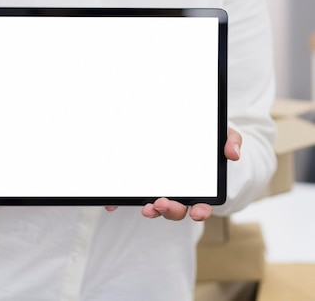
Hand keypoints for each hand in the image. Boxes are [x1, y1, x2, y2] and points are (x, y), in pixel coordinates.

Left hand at [106, 126, 241, 220]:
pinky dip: (125, 201)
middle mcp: (182, 192)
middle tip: (161, 204)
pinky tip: (113, 204)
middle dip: (169, 210)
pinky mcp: (146, 183)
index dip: (201, 210)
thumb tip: (232, 154)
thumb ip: (231, 141)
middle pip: (176, 209)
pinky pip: (137, 195)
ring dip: (152, 209)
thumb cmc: (210, 139)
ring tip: (146, 207)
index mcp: (202, 187)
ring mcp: (164, 190)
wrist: (192, 133)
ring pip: (157, 206)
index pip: (203, 204)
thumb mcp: (223, 135)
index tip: (197, 212)